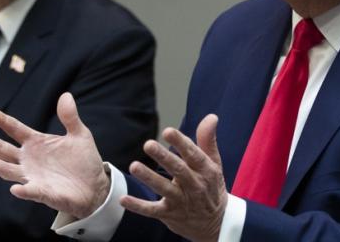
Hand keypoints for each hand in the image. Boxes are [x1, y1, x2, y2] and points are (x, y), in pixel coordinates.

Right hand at [0, 92, 110, 218]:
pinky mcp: (43, 193)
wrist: (95, 187)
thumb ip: (70, 117)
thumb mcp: (79, 135)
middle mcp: (29, 159)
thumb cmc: (83, 161)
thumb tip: (65, 95)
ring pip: (10, 171)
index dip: (2, 120)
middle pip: (3, 150)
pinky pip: (31, 192)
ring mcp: (33, 177)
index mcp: (36, 143)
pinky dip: (24, 191)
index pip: (15, 129)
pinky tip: (15, 189)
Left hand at [121, 114, 226, 241]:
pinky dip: (138, 206)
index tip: (168, 131)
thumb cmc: (211, 187)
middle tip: (148, 144)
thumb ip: (208, 139)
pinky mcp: (169, 214)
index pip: (193, 155)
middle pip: (178, 170)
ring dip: (149, 178)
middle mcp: (194, 186)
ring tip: (134, 166)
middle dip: (163, 157)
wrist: (215, 224)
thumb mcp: (214, 164)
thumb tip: (211, 116)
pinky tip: (123, 199)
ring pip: (164, 189)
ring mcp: (181, 201)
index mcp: (206, 170)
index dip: (181, 143)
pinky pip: (152, 210)